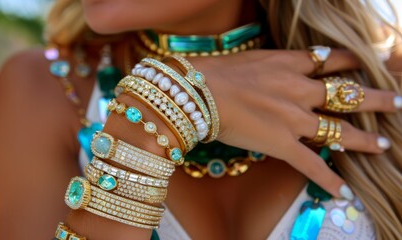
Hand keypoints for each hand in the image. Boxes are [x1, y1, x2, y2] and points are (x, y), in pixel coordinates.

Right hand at [190, 49, 398, 198]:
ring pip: (340, 131)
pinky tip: (344, 191)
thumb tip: (281, 70)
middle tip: (396, 102)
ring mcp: (294, 119)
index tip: (365, 64)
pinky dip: (328, 179)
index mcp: (290, 65)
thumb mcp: (252, 60)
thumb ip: (274, 66)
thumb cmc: (217, 73)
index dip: (352, 62)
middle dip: (375, 99)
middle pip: (348, 95)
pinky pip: (311, 165)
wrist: (197, 92)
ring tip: (383, 145)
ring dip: (364, 140)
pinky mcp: (282, 144)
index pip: (331, 60)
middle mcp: (300, 90)